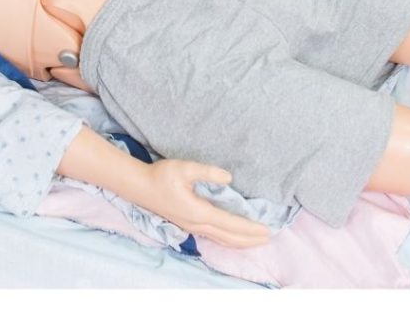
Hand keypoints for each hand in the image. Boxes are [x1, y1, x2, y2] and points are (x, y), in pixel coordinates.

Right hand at [138, 160, 270, 248]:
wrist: (140, 186)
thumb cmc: (161, 175)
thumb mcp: (184, 168)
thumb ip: (207, 172)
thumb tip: (229, 178)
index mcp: (199, 212)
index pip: (231, 224)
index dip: (250, 228)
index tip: (267, 229)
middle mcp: (198, 224)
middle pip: (230, 237)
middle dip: (250, 239)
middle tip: (269, 237)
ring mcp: (192, 227)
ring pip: (222, 240)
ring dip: (241, 242)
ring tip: (256, 241)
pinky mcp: (188, 225)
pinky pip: (214, 237)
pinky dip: (229, 240)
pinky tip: (231, 238)